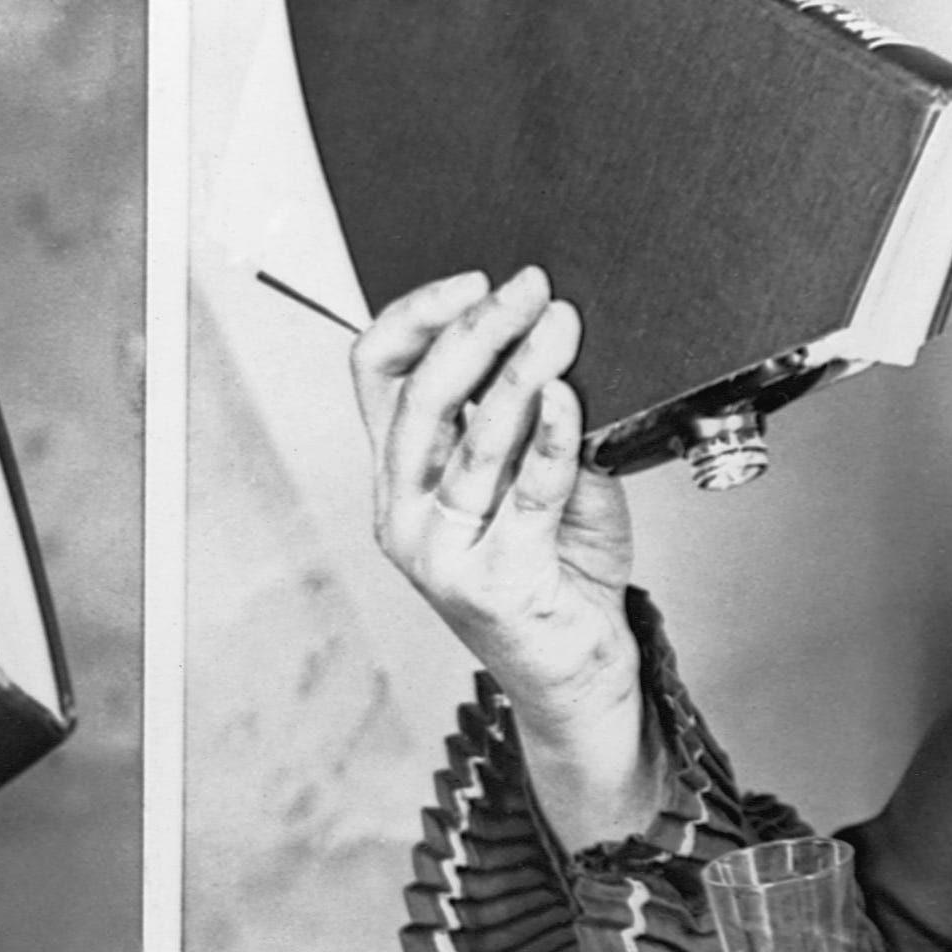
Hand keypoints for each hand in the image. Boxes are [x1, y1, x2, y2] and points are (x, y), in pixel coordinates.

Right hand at [351, 267, 653, 837]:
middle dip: (478, 327)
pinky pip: (527, 490)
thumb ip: (527, 418)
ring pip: (474, 438)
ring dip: (523, 369)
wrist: (575, 671)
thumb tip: (555, 336)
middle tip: (531, 288)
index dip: (418, 314)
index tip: (475, 280)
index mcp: (400, 475)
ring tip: (562, 327)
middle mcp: (405, 511)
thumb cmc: (557, 569)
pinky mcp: (495, 580)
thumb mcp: (532, 477)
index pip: (376, 371)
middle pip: (422, 394)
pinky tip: (569, 396)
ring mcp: (442, 551)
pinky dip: (551, 435)